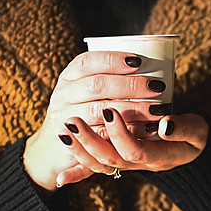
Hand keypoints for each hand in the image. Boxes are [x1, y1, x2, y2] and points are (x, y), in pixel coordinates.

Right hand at [23, 51, 166, 191]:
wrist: (52, 150)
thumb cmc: (81, 113)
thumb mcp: (85, 92)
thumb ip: (108, 79)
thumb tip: (148, 62)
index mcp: (69, 77)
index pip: (87, 62)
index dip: (112, 60)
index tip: (138, 61)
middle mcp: (64, 95)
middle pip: (97, 85)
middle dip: (129, 85)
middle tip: (157, 86)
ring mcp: (66, 118)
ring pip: (99, 110)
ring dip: (132, 109)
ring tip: (158, 109)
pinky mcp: (74, 142)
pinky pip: (102, 135)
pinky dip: (127, 132)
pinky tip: (148, 129)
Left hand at [54, 112, 208, 186]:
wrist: (189, 149)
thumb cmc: (193, 136)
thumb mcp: (197, 132)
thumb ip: (183, 129)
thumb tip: (165, 124)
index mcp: (159, 157)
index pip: (135, 150)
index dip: (120, 134)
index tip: (110, 111)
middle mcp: (139, 164)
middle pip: (111, 160)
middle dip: (89, 141)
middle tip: (72, 121)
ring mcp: (127, 164)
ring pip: (100, 165)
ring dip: (80, 151)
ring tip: (63, 131)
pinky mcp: (118, 158)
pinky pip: (96, 168)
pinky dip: (79, 172)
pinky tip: (61, 178)